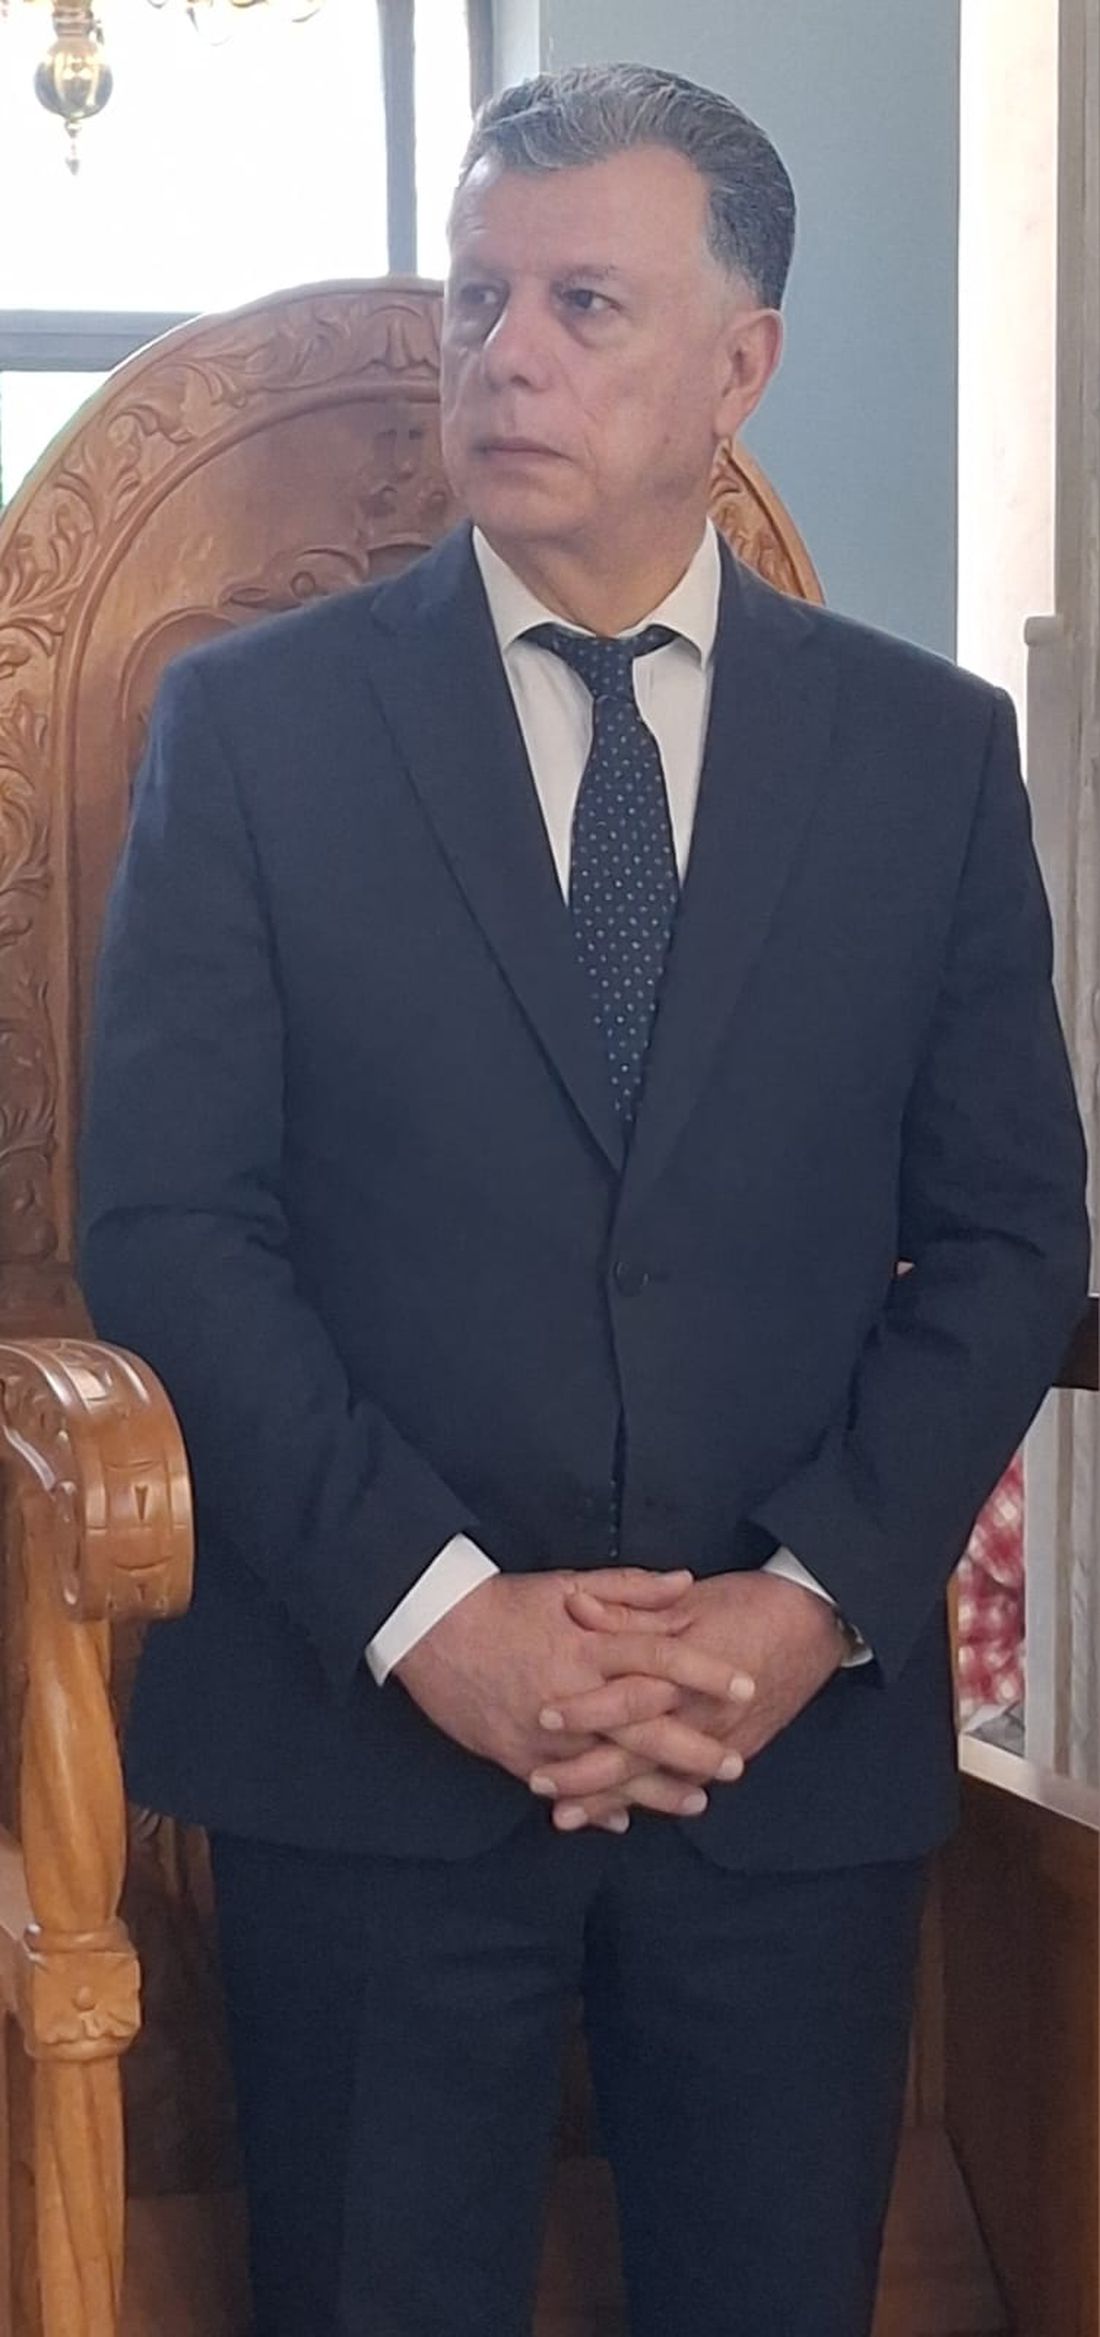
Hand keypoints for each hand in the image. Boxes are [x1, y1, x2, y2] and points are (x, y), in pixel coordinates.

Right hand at [393, 1566, 744, 1831]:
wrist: (431, 1631)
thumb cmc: (504, 1603)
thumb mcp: (568, 1583)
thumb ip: (631, 1588)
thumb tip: (686, 1584)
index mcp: (588, 1647)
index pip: (660, 1658)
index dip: (706, 1672)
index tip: (746, 1685)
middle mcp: (571, 1695)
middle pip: (644, 1726)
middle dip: (693, 1748)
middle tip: (735, 1762)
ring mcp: (544, 1734)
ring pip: (610, 1769)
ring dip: (656, 1789)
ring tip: (697, 1801)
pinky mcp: (518, 1757)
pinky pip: (566, 1788)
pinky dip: (597, 1806)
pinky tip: (627, 1819)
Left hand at [536, 1569, 842, 1828]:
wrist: (815, 1622)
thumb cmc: (749, 1603)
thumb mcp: (687, 1600)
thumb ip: (629, 1607)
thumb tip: (575, 1605)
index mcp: (683, 1671)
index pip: (624, 1698)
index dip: (583, 1711)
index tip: (541, 1718)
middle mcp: (700, 1715)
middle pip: (634, 1755)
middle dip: (585, 1774)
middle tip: (538, 1782)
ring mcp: (721, 1741)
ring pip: (658, 1782)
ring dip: (612, 1800)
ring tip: (567, 1814)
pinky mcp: (738, 1751)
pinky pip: (687, 1786)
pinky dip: (652, 1802)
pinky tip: (623, 1814)